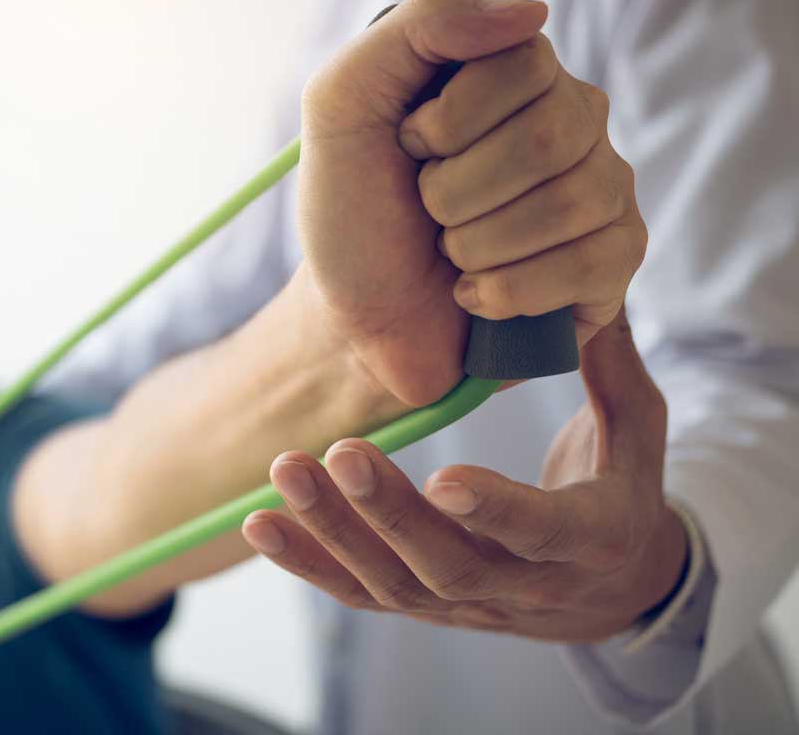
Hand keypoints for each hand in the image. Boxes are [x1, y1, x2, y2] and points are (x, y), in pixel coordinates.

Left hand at [242, 308, 687, 641]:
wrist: (611, 589)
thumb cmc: (625, 492)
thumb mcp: (641, 436)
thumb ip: (616, 372)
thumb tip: (598, 298)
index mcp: (587, 539)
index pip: (540, 532)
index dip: (495, 510)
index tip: (445, 475)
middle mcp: (522, 583)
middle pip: (447, 563)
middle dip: (388, 513)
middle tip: (339, 452)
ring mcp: (466, 601)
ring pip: (392, 583)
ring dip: (332, 533)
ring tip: (283, 473)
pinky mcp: (425, 604)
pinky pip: (360, 593)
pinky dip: (308, 563)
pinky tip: (262, 524)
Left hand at [298, 0, 644, 407]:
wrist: (356, 323)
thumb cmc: (352, 216)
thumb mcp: (342, 104)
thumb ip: (417, 28)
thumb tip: (533, 14)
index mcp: (512, 74)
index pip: (526, 63)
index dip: (452, 120)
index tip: (408, 147)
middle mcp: (571, 120)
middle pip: (552, 136)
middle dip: (457, 191)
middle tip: (427, 211)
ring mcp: (602, 189)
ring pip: (574, 202)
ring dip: (477, 245)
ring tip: (449, 254)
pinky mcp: (613, 260)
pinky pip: (592, 263)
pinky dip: (510, 291)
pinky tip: (476, 295)